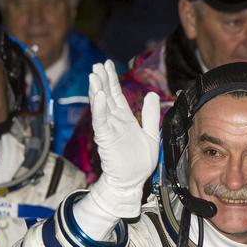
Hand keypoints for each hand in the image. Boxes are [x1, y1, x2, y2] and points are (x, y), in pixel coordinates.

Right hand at [87, 60, 160, 219]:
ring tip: (93, 76)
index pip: (116, 95)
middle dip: (102, 80)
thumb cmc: (139, 162)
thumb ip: (150, 115)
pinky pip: (101, 121)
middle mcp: (115, 121)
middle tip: (97, 65)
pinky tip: (99, 96)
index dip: (111, 79)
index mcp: (125, 119)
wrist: (131, 181)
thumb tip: (152, 94)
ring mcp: (109, 129)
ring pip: (101, 106)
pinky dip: (100, 109)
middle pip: (106, 96)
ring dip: (97, 90)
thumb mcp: (151, 134)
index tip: (107, 64)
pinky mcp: (106, 139)